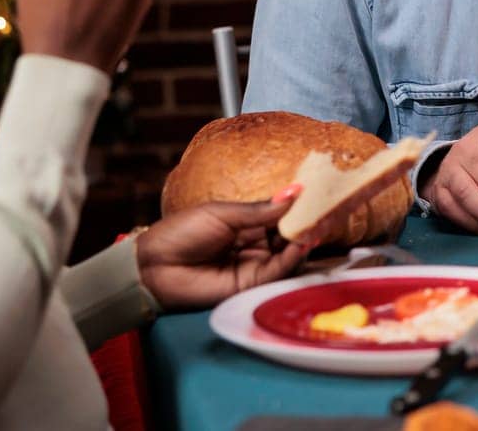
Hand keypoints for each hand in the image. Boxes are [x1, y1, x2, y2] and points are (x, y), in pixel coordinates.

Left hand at [135, 193, 313, 310]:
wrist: (153, 267)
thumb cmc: (181, 233)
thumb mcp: (223, 214)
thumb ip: (260, 210)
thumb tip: (295, 193)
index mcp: (244, 224)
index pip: (279, 215)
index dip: (297, 207)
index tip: (317, 195)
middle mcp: (253, 244)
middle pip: (288, 234)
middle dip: (305, 224)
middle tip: (324, 212)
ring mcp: (252, 265)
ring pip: (287, 253)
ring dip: (303, 240)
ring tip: (315, 226)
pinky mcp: (249, 285)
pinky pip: (276, 271)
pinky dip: (291, 258)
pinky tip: (300, 244)